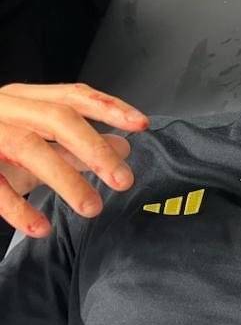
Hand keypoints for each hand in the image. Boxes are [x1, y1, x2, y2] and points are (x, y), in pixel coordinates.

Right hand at [0, 83, 148, 237]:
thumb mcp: (35, 143)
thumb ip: (76, 146)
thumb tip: (124, 147)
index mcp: (24, 100)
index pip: (73, 96)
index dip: (109, 107)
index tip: (142, 125)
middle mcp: (4, 108)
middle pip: (56, 118)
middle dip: (94, 148)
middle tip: (124, 181)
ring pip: (28, 147)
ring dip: (65, 179)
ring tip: (93, 208)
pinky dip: (18, 208)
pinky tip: (42, 228)